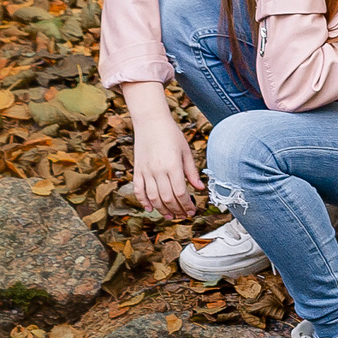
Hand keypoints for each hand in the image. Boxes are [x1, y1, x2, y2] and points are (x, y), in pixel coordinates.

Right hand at [126, 103, 203, 219]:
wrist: (150, 121)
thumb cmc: (171, 134)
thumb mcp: (186, 151)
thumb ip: (192, 171)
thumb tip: (200, 188)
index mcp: (173, 166)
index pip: (180, 193)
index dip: (187, 205)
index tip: (192, 211)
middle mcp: (158, 171)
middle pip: (167, 198)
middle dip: (177, 210)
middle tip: (183, 216)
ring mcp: (146, 171)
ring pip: (153, 197)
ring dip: (162, 210)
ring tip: (170, 216)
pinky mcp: (137, 170)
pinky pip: (138, 190)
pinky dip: (143, 201)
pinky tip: (150, 208)